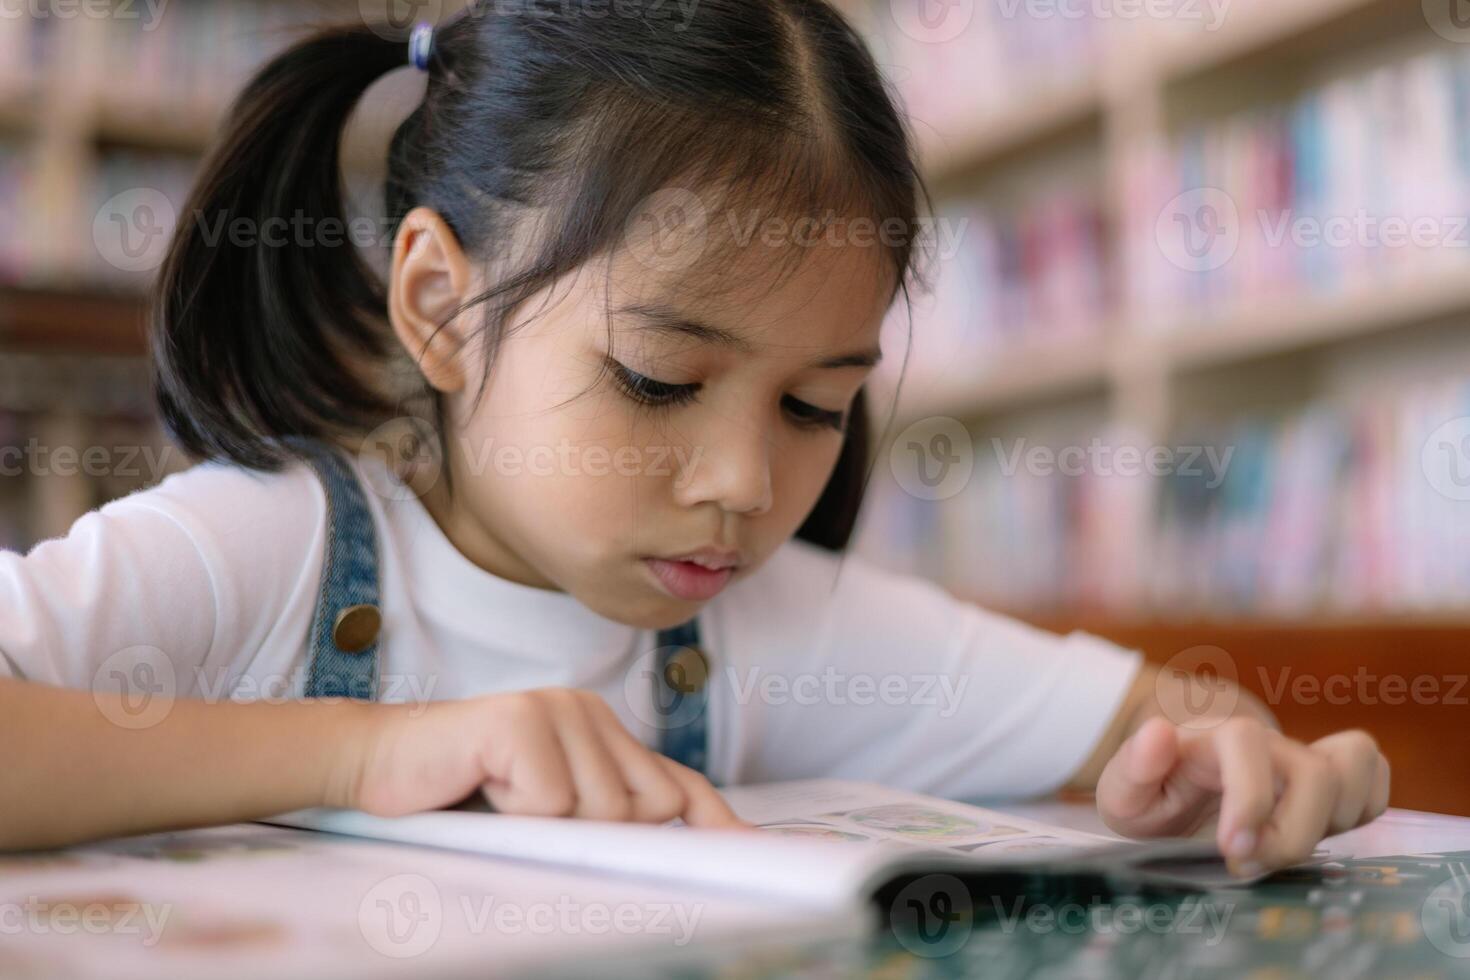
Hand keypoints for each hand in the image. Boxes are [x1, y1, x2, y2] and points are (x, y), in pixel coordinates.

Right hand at [337, 687, 747, 828]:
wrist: (376, 766)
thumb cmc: (460, 798)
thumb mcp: (543, 813)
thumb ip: (599, 821)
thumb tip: (668, 851)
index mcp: (601, 734)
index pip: (675, 784)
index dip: (715, 823)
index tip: (757, 855)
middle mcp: (588, 712)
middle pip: (645, 806)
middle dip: (600, 835)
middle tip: (531, 819)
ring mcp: (556, 711)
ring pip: (601, 811)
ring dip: (547, 828)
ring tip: (500, 803)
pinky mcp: (521, 720)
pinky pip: (550, 802)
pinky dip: (515, 815)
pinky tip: (483, 790)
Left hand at [1095, 716, 1389, 874]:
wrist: (1176, 786)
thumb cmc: (1152, 791)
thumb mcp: (1123, 790)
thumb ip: (1134, 766)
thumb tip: (1159, 733)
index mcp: (1215, 739)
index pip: (1248, 745)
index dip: (1251, 798)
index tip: (1232, 849)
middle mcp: (1268, 742)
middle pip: (1316, 772)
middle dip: (1292, 833)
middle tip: (1249, 863)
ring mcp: (1304, 756)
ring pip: (1355, 772)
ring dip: (1329, 824)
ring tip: (1281, 844)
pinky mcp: (1334, 776)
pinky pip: (1375, 785)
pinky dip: (1358, 815)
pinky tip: (1313, 832)